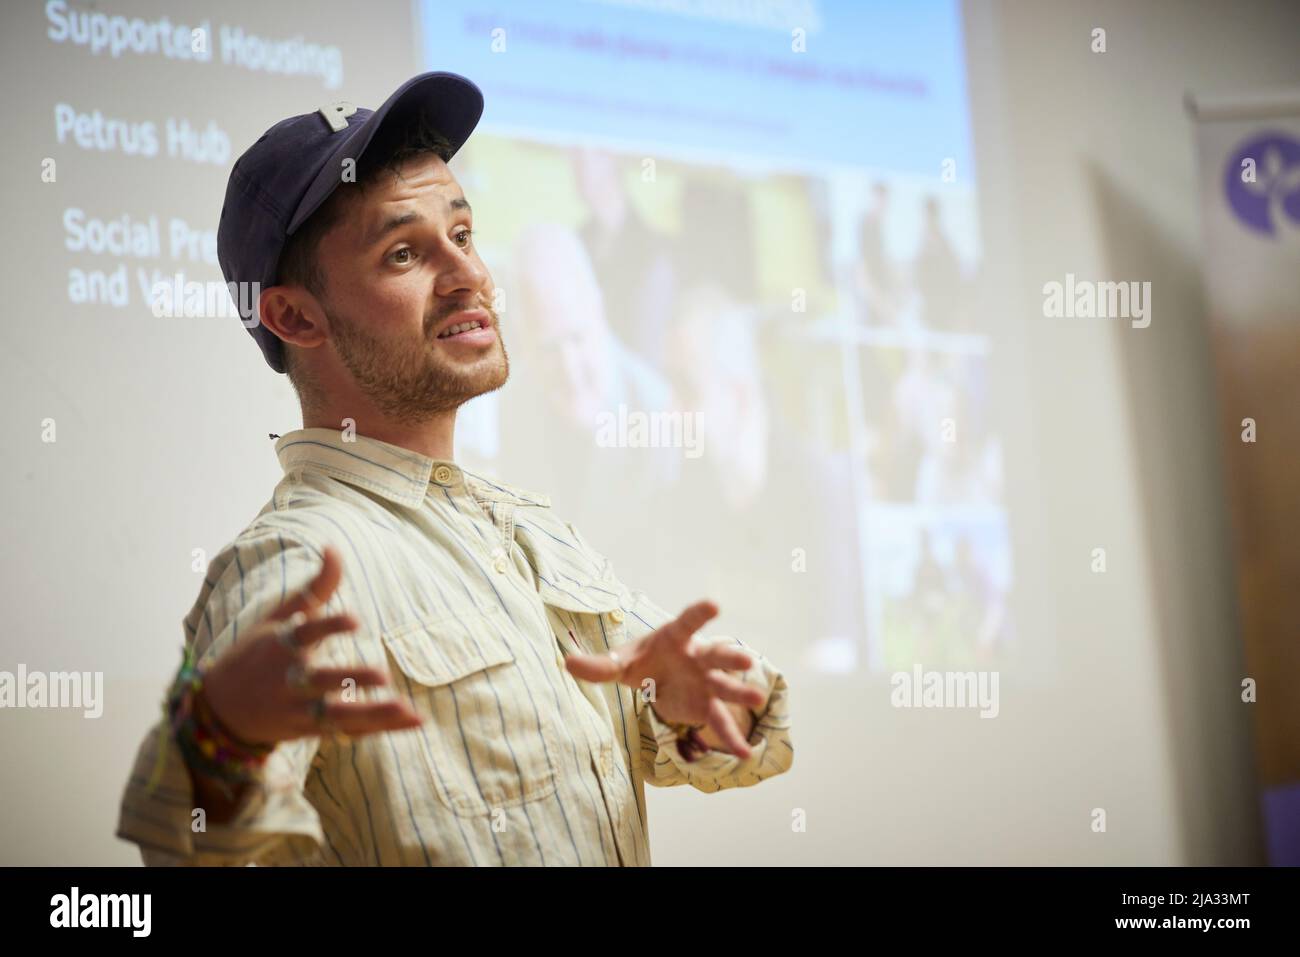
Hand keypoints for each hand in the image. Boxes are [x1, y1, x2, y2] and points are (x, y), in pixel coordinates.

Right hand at [202, 545, 422, 747]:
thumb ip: (314, 588)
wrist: (219, 711)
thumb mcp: (277, 617)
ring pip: (337, 715)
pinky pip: (350, 730)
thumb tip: (333, 547)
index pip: (304, 633)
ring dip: (372, 713)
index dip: (328, 626)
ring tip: (405, 707)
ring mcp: (298, 709)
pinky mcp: (311, 730)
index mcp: (279, 646)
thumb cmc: (256, 654)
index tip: (355, 619)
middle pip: (321, 681)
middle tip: (382, 674)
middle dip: (350, 678)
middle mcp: (288, 679)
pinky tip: (415, 719)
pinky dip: (383, 727)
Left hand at [563, 601, 765, 757]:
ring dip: (740, 693)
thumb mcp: (620, 662)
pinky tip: (745, 754)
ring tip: (757, 700)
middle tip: (746, 660)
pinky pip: (720, 721)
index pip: (688, 622)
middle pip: (715, 654)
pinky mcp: (706, 705)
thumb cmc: (641, 661)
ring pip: (724, 686)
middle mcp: (697, 657)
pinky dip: (731, 738)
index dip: (700, 613)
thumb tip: (567, 662)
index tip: (714, 605)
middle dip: (730, 657)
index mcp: (676, 638)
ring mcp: (706, 681)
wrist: (655, 678)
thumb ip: (598, 665)